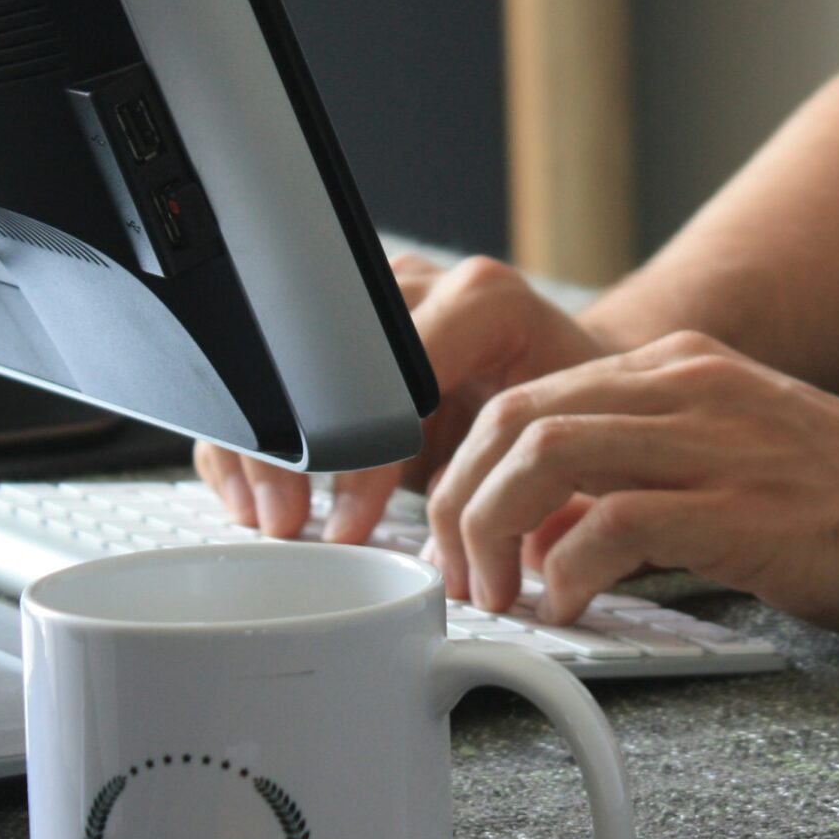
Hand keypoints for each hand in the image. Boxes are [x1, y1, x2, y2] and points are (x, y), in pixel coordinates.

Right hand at [195, 253, 620, 543]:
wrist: (582, 373)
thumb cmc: (581, 412)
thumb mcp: (564, 441)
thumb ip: (517, 480)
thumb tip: (466, 552)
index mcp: (484, 302)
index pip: (395, 372)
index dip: (362, 454)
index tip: (350, 522)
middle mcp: (425, 285)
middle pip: (324, 357)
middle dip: (296, 450)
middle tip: (287, 521)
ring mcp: (376, 300)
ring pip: (286, 358)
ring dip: (264, 444)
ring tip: (270, 515)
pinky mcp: (346, 327)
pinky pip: (278, 373)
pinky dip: (259, 436)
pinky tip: (255, 492)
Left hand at [423, 330, 838, 639]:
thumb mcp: (743, 466)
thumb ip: (647, 483)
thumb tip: (548, 539)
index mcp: (685, 371)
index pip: (526, 392)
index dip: (467, 470)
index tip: (457, 541)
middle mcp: (691, 386)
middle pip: (511, 414)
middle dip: (457, 501)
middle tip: (462, 580)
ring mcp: (720, 441)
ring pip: (541, 453)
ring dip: (492, 533)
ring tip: (501, 598)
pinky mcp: (748, 510)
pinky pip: (612, 524)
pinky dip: (567, 574)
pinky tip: (574, 611)